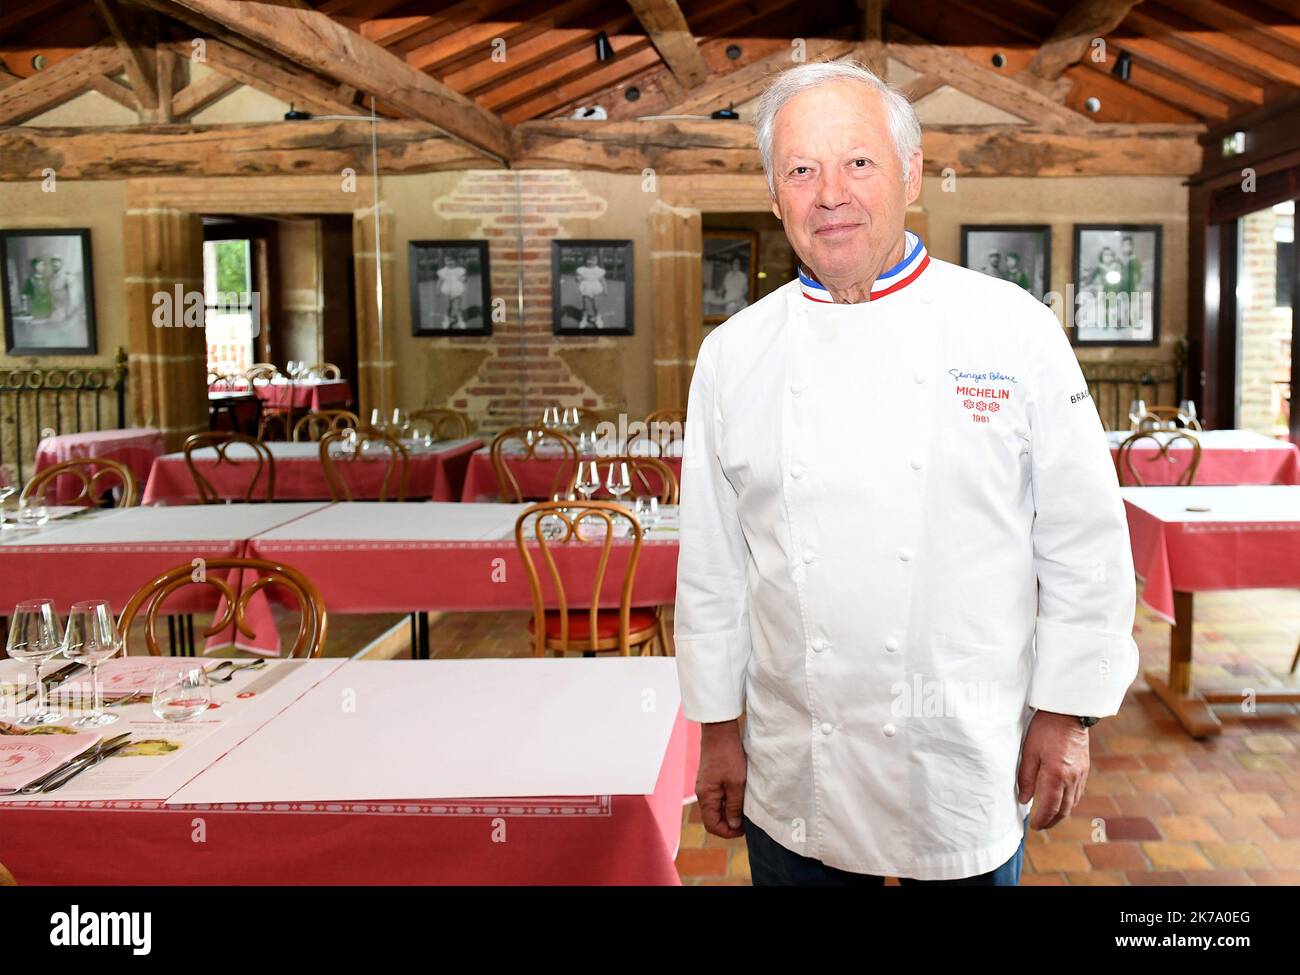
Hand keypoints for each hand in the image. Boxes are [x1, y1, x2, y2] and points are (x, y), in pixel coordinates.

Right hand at [696, 719, 746, 838]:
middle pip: (713, 818)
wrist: (719, 731)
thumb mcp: (736, 783)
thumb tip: (733, 825)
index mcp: (706, 797)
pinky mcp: (710, 779)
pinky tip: (739, 796)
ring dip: (729, 812)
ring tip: (744, 809)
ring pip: (716, 808)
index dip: (728, 832)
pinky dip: (727, 802)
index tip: (744, 829)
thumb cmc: (728, 755)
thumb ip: (734, 806)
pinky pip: (717, 798)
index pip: (712, 825)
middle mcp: (702, 793)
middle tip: (746, 821)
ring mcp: (705, 786)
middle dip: (729, 824)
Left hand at [1016, 710, 1090, 829]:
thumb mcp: (1028, 752)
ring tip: (1049, 816)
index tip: (1034, 826)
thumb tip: (1023, 799)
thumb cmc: (1044, 729)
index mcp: (1056, 774)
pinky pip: (1078, 792)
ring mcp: (1081, 774)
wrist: (1068, 712)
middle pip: (1064, 809)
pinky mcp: (1085, 768)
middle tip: (1041, 826)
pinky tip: (1061, 800)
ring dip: (1062, 813)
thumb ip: (1025, 777)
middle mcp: (1072, 778)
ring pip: (1073, 802)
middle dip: (1052, 821)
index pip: (1050, 806)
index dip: (1042, 819)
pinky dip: (1069, 801)